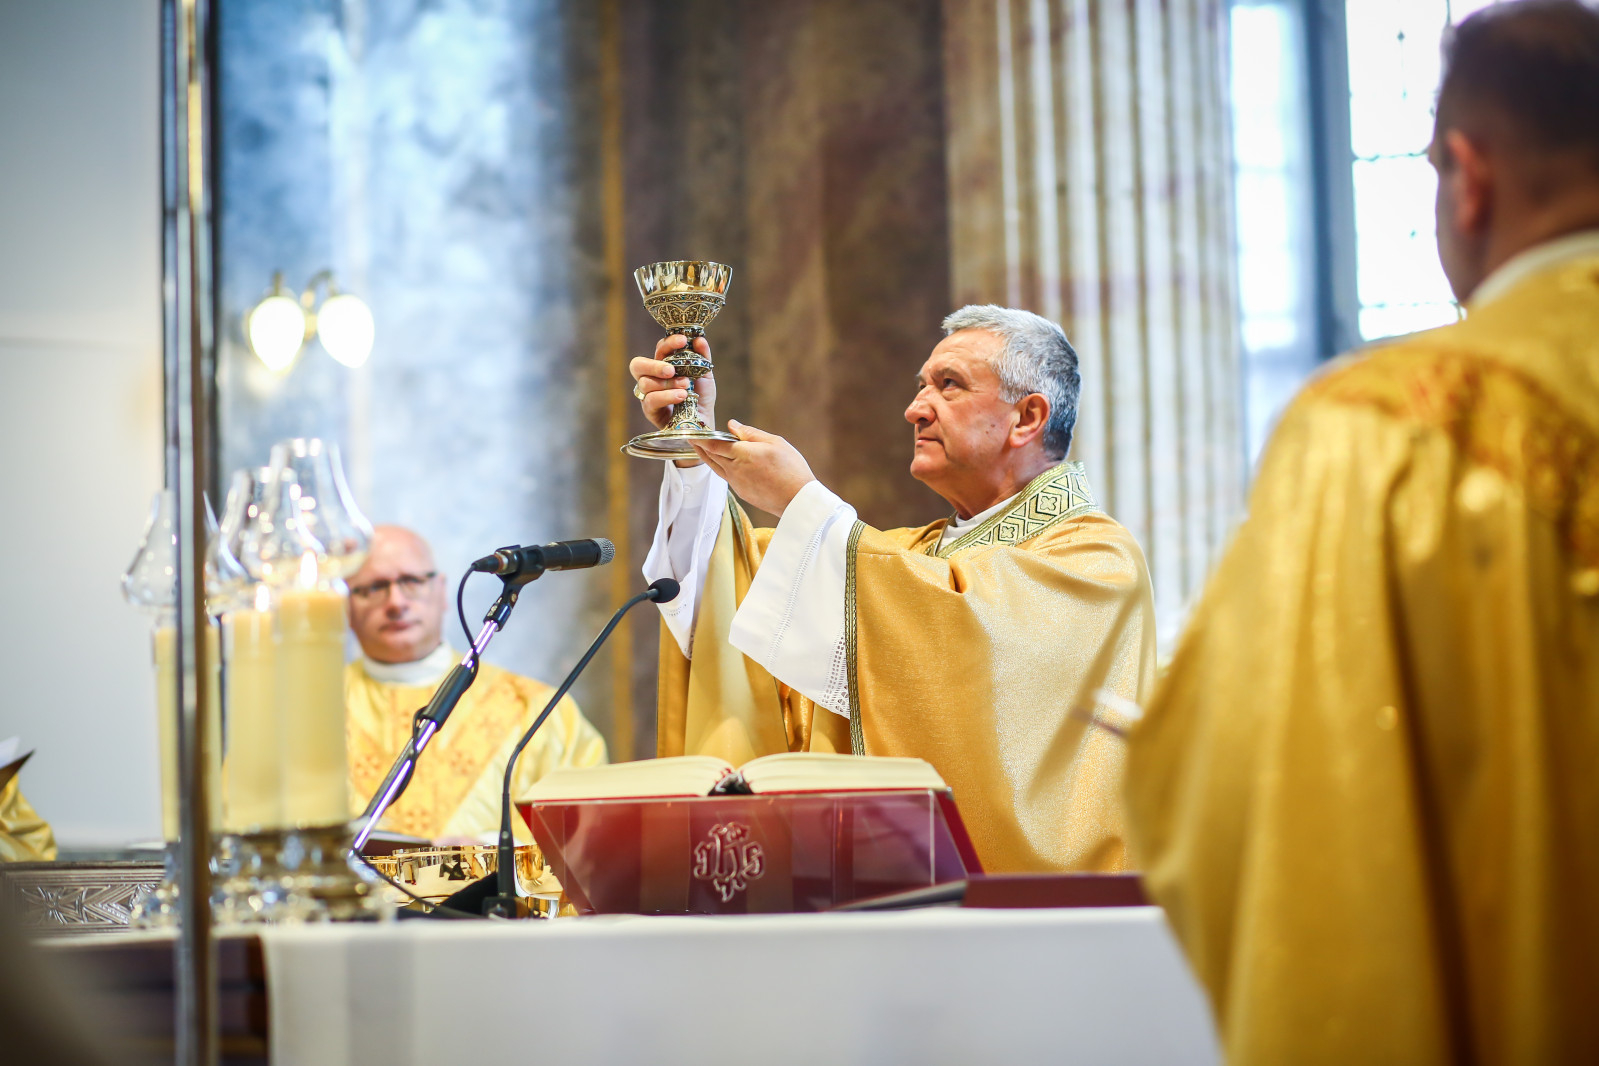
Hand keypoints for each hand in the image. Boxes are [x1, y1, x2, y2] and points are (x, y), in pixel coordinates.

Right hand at [630, 336, 716, 429]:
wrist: (704, 421)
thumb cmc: (700, 397)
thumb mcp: (705, 374)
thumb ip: (702, 356)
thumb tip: (699, 339)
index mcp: (663, 365)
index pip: (659, 349)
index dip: (668, 343)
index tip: (683, 340)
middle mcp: (651, 378)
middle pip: (638, 365)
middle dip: (654, 365)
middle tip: (672, 370)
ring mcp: (648, 394)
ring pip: (645, 383)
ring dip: (667, 384)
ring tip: (685, 386)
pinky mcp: (650, 411)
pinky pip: (651, 400)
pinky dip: (667, 396)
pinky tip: (681, 396)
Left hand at [693, 420, 816, 516]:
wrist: (797, 500)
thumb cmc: (791, 468)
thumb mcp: (775, 443)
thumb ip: (750, 433)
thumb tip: (732, 425)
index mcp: (742, 454)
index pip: (714, 444)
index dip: (700, 437)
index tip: (690, 431)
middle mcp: (735, 469)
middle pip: (711, 456)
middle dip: (700, 446)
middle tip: (692, 437)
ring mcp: (736, 483)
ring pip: (716, 467)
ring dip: (707, 457)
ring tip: (701, 448)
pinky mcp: (741, 492)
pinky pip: (726, 476)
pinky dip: (719, 466)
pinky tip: (722, 462)